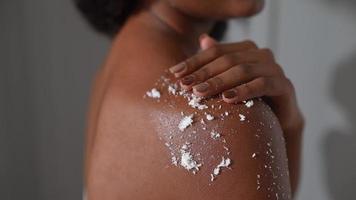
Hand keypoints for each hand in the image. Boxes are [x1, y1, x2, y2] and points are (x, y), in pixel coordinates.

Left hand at [169, 34, 303, 132]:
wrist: (277, 120)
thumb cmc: (249, 99)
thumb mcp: (229, 82)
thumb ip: (218, 62)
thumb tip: (203, 39)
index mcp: (246, 50)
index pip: (215, 51)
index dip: (194, 62)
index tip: (174, 74)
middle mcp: (261, 55)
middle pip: (227, 60)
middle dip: (203, 74)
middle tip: (184, 86)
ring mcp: (274, 69)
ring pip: (242, 71)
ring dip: (219, 82)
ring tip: (200, 93)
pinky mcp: (284, 86)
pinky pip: (262, 85)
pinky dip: (244, 91)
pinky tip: (227, 99)